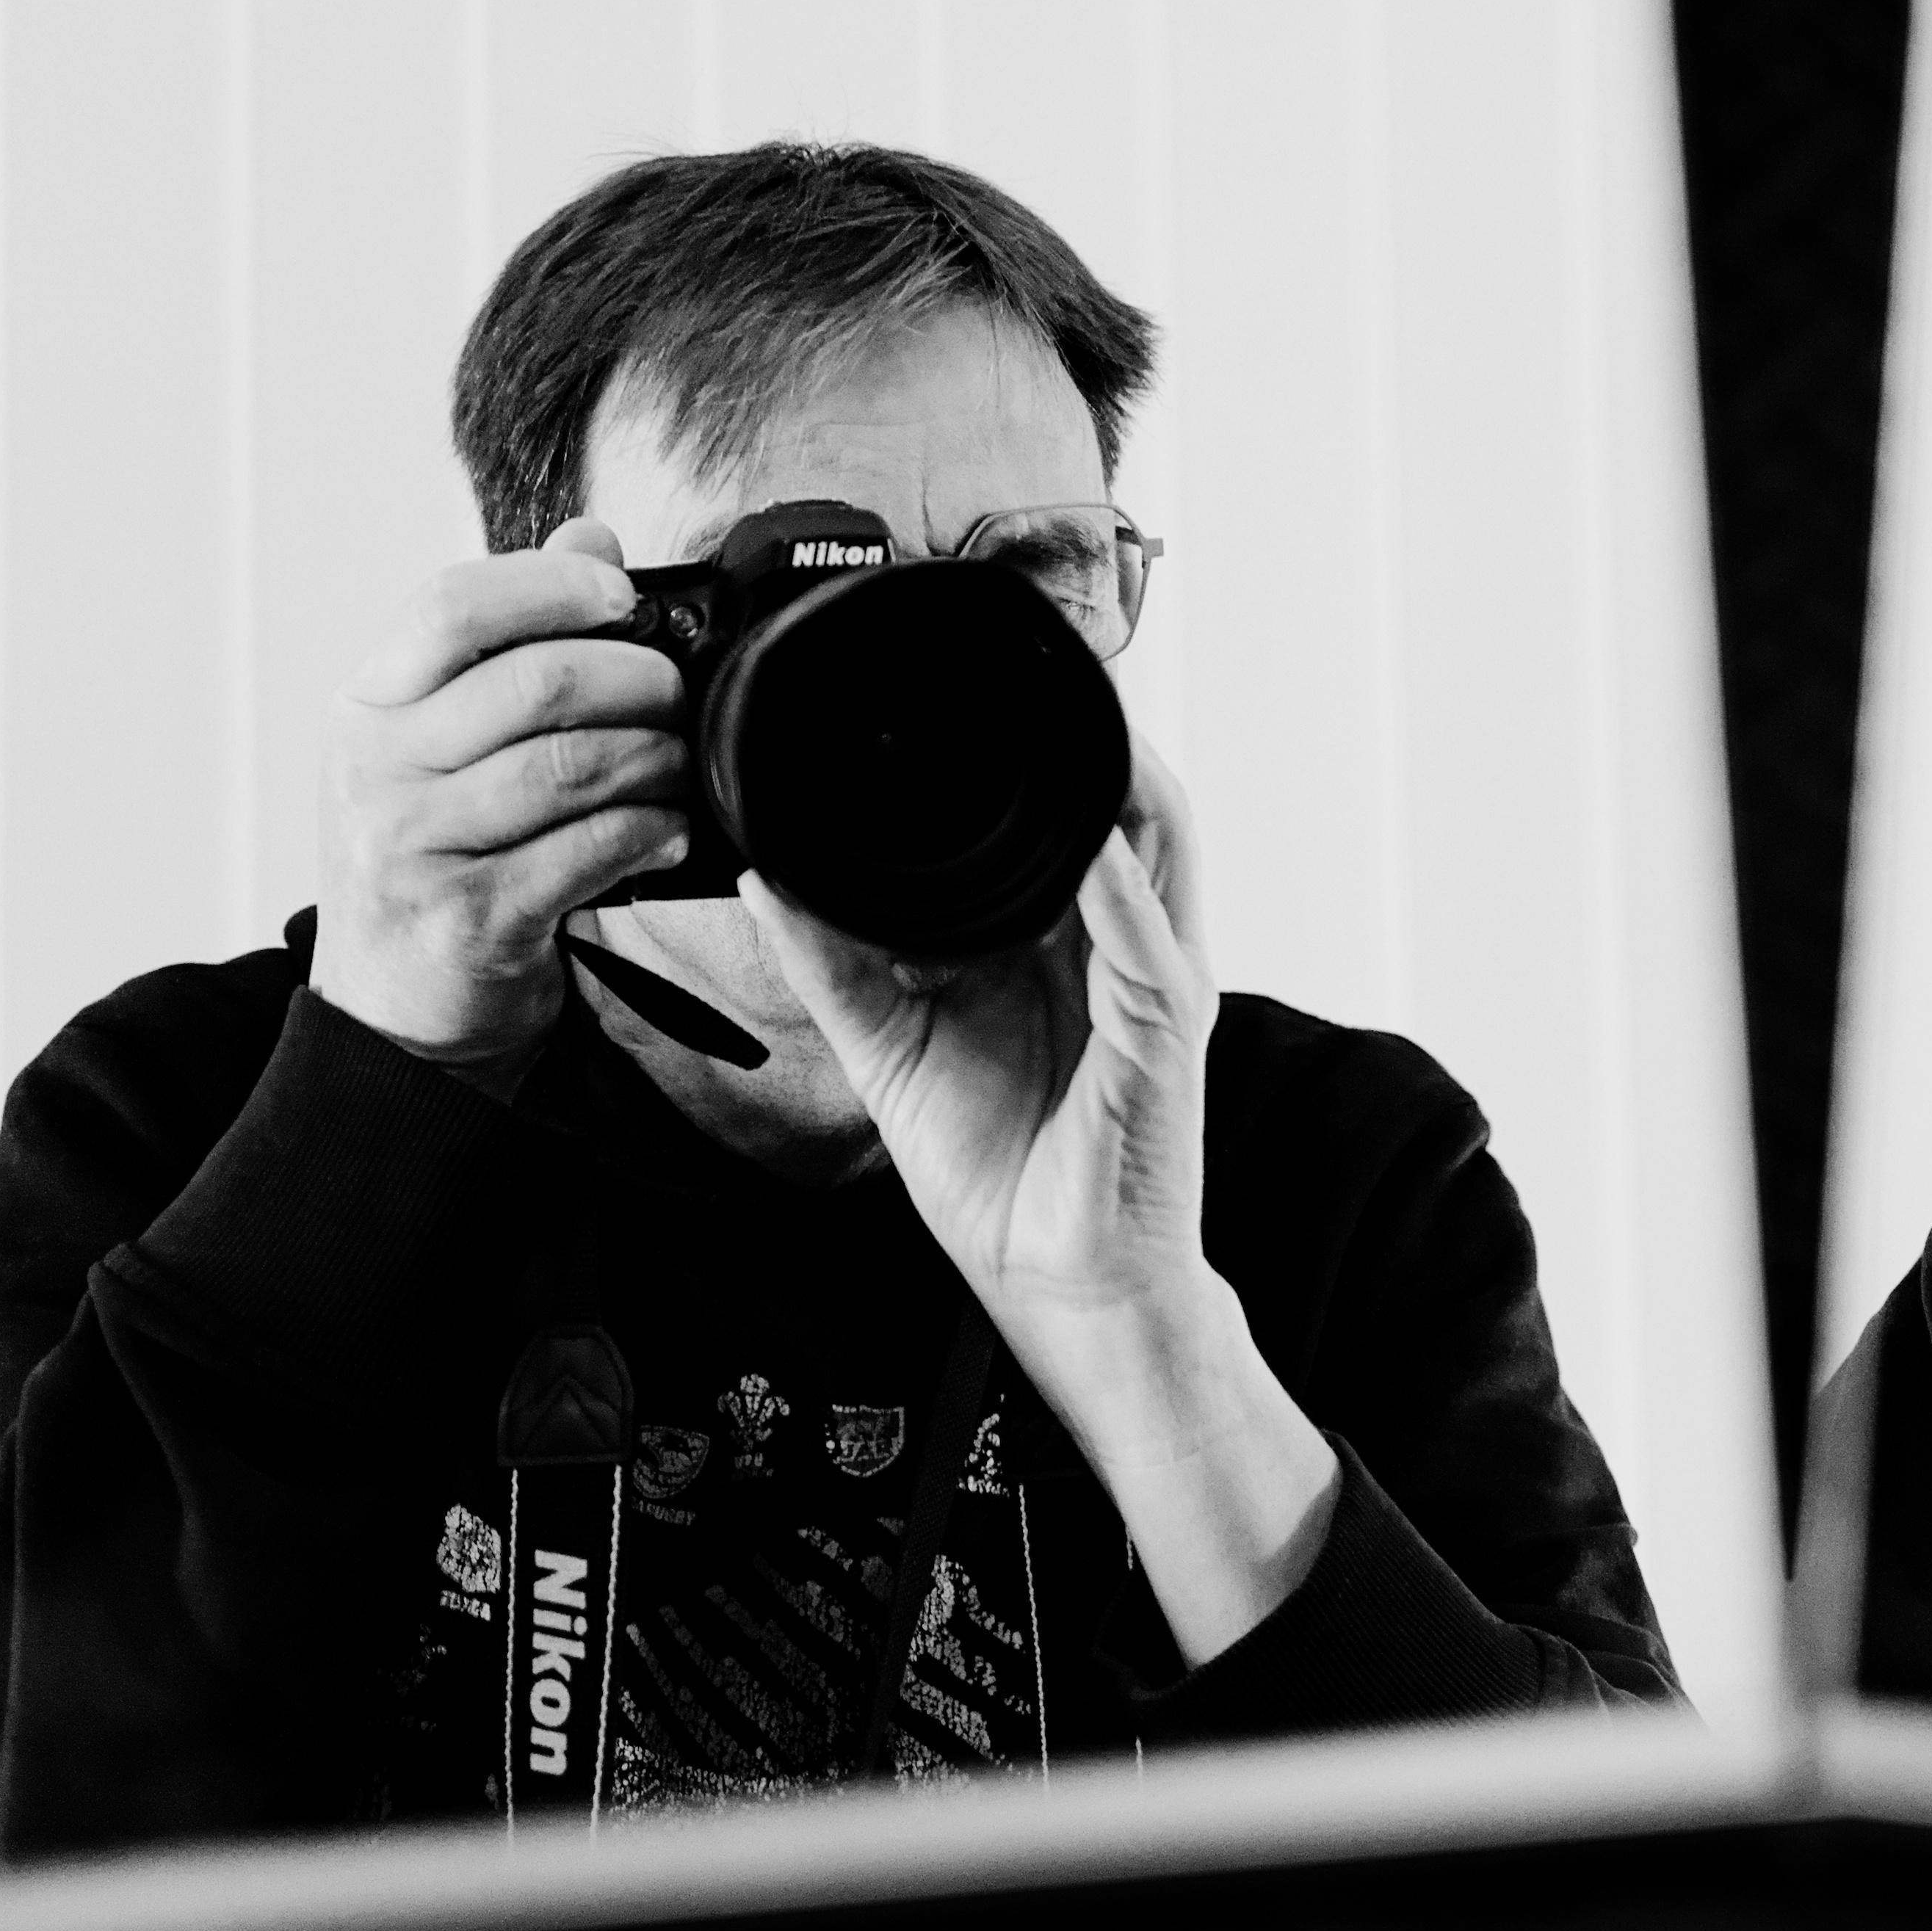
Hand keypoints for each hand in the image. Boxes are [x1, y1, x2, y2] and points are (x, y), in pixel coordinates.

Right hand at [309, 519, 685, 1093]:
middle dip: (638, 681)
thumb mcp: (442, 742)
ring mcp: (411, 846)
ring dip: (654, 760)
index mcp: (367, 705)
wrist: (394, 1008)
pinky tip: (671, 832)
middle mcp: (374, 767)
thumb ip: (511, 641)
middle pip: (537, 683)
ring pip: (572, 767)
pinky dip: (651, 832)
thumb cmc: (436, 856)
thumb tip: (589, 535)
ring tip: (680, 767)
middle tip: (679, 697)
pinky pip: (589, 851)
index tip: (622, 596)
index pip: (453, 605)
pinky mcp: (466, 917)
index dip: (553, 584)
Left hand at [743, 744, 1336, 1658]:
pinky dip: (1124, 893)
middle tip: (1020, 648)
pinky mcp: (1166, 1037)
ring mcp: (1151, 981)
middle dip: (1078, 722)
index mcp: (1055, 935)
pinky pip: (1151, 949)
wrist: (1058, 1282)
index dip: (1013, 737)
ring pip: (1155, 845)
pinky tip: (1094, 854)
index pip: (1048, 808)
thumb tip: (765, 871)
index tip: (948, 673)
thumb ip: (834, 959)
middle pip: (1114, 799)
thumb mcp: (890, 1045)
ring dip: (1120, 777)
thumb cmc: (1000, 1169)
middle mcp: (1114, 939)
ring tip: (1075, 706)